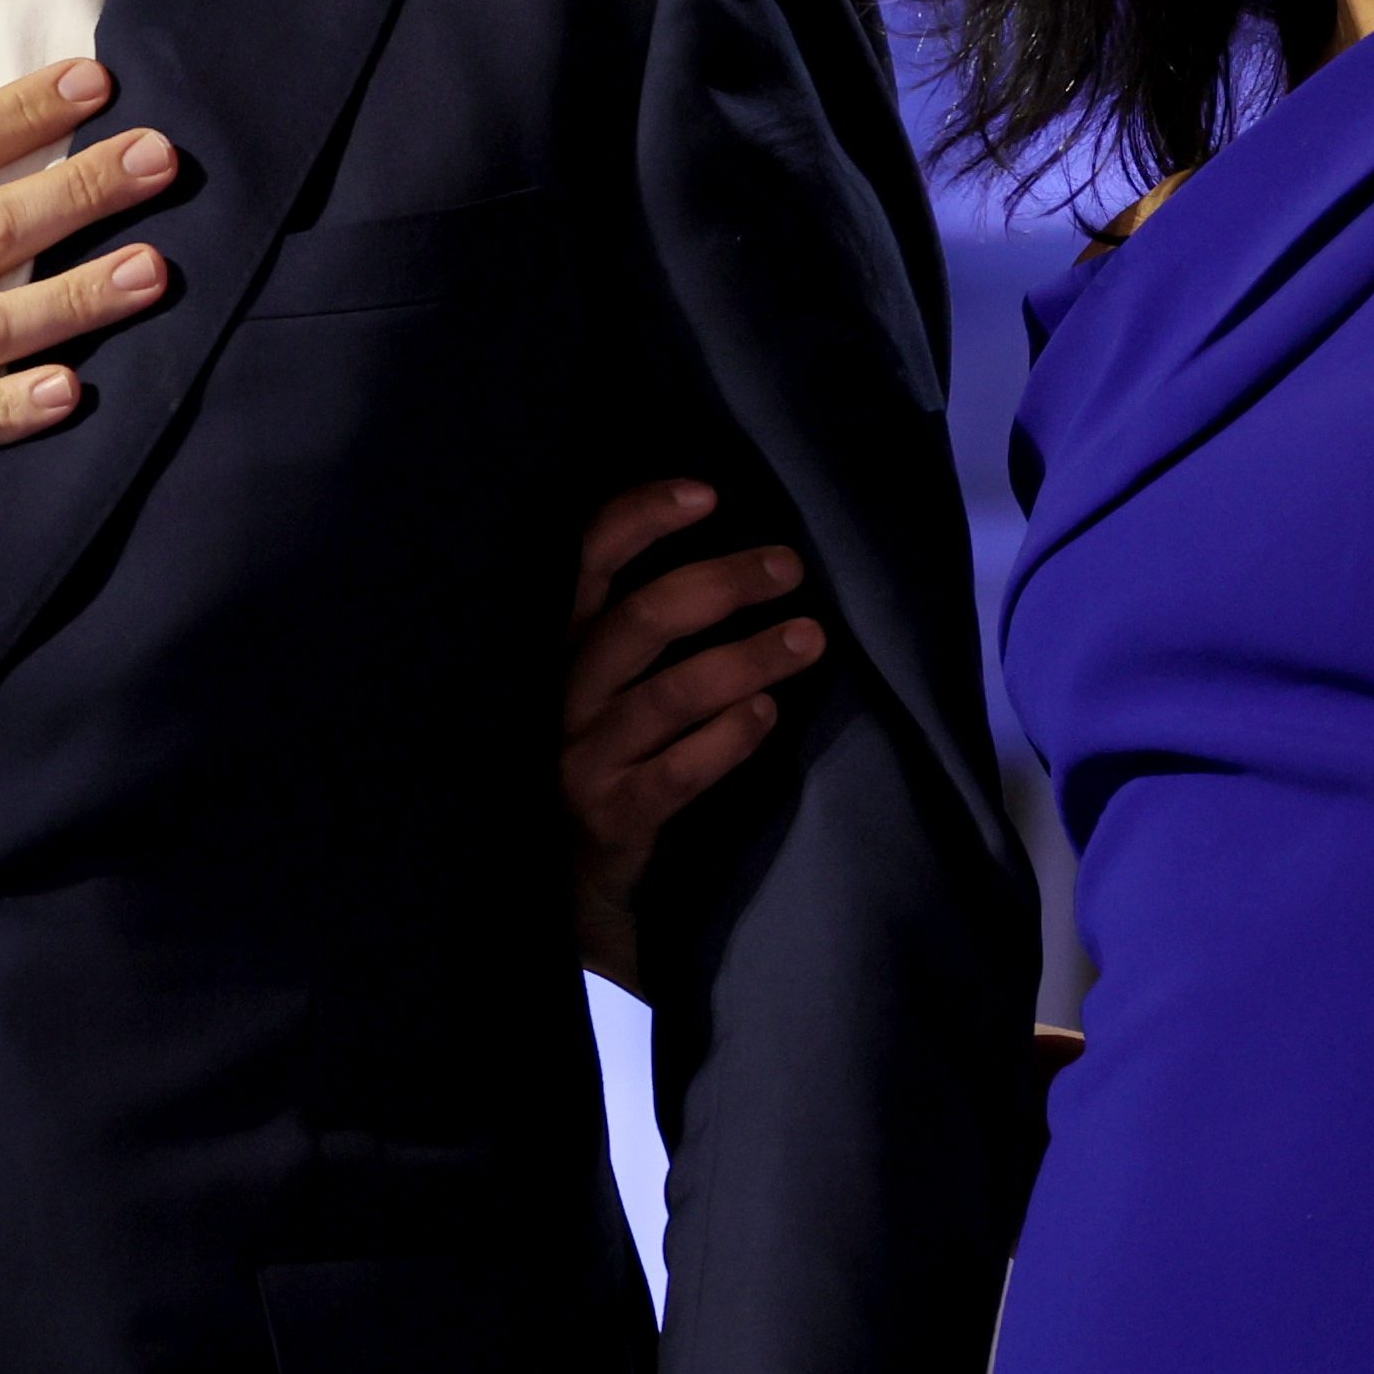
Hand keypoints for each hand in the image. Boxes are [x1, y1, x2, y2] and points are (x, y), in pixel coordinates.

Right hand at [564, 481, 825, 994]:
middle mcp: (565, 695)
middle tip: (788, 567)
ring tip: (809, 637)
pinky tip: (769, 714)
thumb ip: (650, 624)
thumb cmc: (615, 753)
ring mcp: (585, 758)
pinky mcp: (615, 817)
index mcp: (565, 647)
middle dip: (720, 584)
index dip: (640, 519)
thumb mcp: (614, 681)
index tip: (708, 493)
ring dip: (746, 658)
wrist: (576, 880)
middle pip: (639, 621)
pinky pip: (678, 772)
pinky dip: (727, 738)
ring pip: (669, 694)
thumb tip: (742, 552)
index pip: (586, 562)